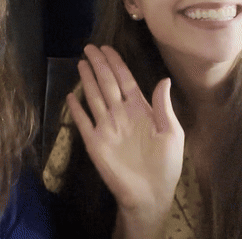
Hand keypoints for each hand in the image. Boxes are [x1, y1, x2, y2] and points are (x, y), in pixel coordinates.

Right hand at [67, 45, 183, 237]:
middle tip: (89, 47)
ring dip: (87, 80)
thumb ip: (163, 107)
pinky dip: (76, 110)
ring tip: (81, 63)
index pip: (124, 80)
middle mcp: (120, 114)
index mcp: (140, 110)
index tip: (107, 48)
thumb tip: (163, 79)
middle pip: (107, 83)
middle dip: (99, 65)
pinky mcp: (95, 143)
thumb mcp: (171, 133)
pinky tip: (70, 96)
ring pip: (94, 97)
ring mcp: (106, 127)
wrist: (151, 194)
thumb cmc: (166, 164)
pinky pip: (83, 122)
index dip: (116, 64)